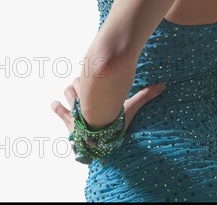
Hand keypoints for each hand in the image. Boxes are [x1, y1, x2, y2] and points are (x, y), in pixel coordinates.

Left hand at [51, 77, 165, 133]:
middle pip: (76, 84)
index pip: (88, 77)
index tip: (90, 75)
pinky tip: (53, 104)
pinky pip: (60, 113)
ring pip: (68, 94)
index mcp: (95, 93)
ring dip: (70, 93)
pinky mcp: (68, 124)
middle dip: (79, 84)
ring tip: (69, 91)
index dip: (88, 77)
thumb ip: (145, 96)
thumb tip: (163, 85)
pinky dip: (57, 108)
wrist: (98, 141)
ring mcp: (74, 111)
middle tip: (82, 85)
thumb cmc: (113, 122)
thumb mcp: (130, 108)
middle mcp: (83, 99)